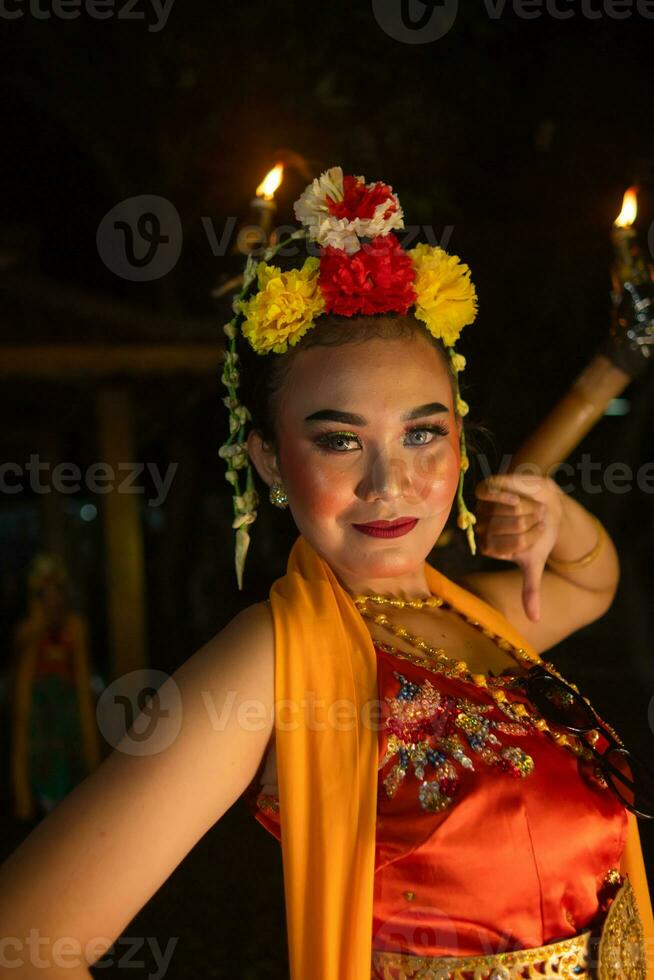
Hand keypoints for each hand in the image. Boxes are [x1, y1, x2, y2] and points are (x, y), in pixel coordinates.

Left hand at [473, 473, 565, 621]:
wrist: (546, 504)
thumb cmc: (539, 534)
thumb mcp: (534, 563)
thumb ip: (530, 590)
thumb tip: (534, 620)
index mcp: (489, 547)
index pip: (509, 546)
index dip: (528, 539)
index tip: (536, 536)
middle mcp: (482, 528)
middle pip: (509, 526)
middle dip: (530, 523)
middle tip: (537, 519)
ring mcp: (482, 508)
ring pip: (504, 510)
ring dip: (525, 508)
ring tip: (531, 507)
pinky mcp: (485, 490)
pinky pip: (488, 492)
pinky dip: (505, 495)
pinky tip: (516, 497)